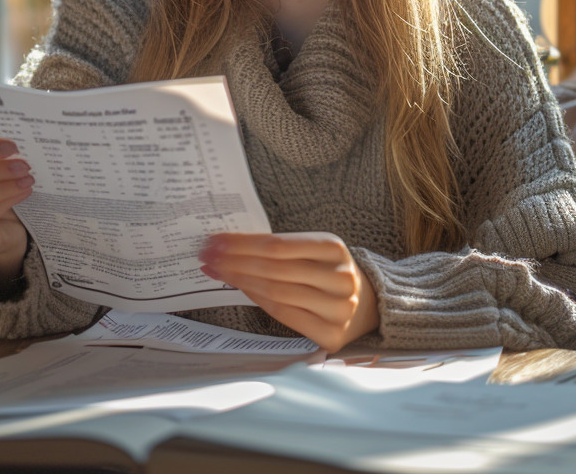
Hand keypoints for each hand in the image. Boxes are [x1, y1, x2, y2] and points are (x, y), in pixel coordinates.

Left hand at [199, 232, 378, 351]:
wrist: (369, 304)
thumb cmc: (327, 271)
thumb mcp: (313, 250)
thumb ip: (280, 247)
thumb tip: (229, 244)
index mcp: (334, 248)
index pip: (277, 244)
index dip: (242, 244)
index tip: (214, 241)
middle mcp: (339, 278)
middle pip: (274, 269)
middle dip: (234, 262)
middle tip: (207, 256)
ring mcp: (338, 309)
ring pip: (277, 293)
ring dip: (241, 281)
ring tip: (217, 271)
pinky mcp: (331, 335)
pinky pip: (285, 315)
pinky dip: (258, 301)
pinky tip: (241, 290)